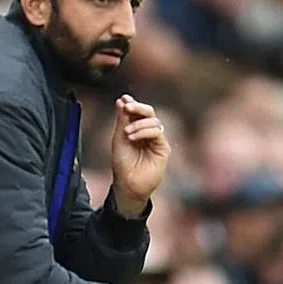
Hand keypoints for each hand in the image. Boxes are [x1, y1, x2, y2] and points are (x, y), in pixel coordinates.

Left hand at [110, 94, 170, 215]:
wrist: (128, 184)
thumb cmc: (122, 163)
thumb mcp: (119, 138)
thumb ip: (122, 120)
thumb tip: (122, 100)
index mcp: (136, 128)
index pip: (137, 111)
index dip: (132, 103)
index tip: (123, 99)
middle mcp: (148, 132)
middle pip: (149, 112)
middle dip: (138, 107)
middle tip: (128, 106)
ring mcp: (156, 140)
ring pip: (154, 121)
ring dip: (139, 123)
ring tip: (127, 133)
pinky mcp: (163, 148)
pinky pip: (158, 132)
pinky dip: (145, 131)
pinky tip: (133, 137)